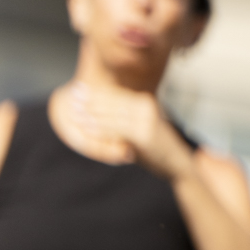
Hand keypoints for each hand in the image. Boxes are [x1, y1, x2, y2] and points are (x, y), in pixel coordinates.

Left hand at [65, 83, 192, 180]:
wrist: (178, 162)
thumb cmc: (154, 147)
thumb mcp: (138, 127)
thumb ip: (122, 118)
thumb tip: (98, 110)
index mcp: (144, 102)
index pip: (116, 93)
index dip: (96, 91)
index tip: (78, 87)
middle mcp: (146, 107)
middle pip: (113, 101)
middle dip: (91, 99)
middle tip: (72, 96)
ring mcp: (146, 120)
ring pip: (113, 114)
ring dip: (92, 113)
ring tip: (74, 112)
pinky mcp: (144, 134)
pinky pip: (118, 130)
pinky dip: (101, 129)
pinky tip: (87, 129)